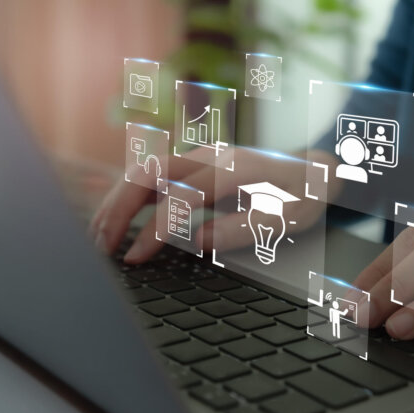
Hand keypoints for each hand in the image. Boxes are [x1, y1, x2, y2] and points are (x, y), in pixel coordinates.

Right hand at [89, 147, 336, 263]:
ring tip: (99, 236)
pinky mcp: (196, 164)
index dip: (154, 229)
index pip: (181, 195)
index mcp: (235, 167)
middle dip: (119, 208)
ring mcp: (202, 156)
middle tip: (101, 246)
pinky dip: (130, 196)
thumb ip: (241, 229)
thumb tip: (197, 241)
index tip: (135, 257)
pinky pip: (154, 175)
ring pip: (145, 169)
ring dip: (117, 200)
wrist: (314, 171)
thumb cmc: (303, 196)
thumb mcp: (285, 219)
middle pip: (150, 171)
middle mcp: (212, 154)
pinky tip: (117, 220)